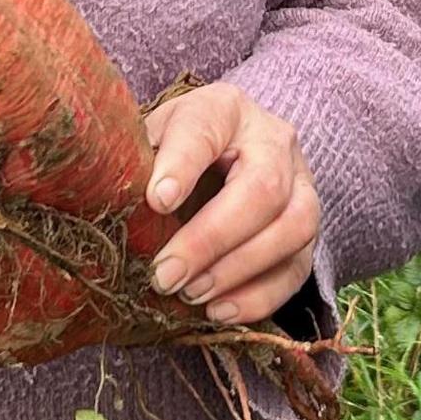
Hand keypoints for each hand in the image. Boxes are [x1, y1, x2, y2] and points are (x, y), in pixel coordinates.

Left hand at [143, 84, 317, 328]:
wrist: (217, 162)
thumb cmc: (171, 155)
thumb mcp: (147, 144)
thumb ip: (133, 166)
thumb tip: (113, 205)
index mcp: (224, 108)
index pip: (206, 129)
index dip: (182, 165)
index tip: (155, 200)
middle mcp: (273, 140)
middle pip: (263, 188)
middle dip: (212, 239)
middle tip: (165, 275)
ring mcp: (302, 185)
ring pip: (294, 227)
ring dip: (239, 269)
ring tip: (192, 294)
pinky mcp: (307, 231)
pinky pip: (298, 267)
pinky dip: (260, 297)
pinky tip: (218, 311)